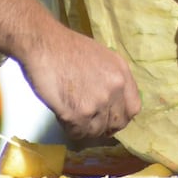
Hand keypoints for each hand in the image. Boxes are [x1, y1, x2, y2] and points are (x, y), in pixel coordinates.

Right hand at [19, 25, 142, 140]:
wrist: (44, 44)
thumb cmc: (67, 48)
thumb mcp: (102, 58)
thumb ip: (111, 79)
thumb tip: (111, 102)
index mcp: (122, 72)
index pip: (133, 108)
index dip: (121, 116)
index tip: (110, 118)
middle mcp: (115, 88)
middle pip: (118, 123)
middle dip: (105, 127)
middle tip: (90, 123)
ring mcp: (98, 102)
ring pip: (97, 131)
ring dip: (85, 129)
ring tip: (73, 118)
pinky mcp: (78, 114)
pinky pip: (78, 133)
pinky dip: (70, 130)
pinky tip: (64, 118)